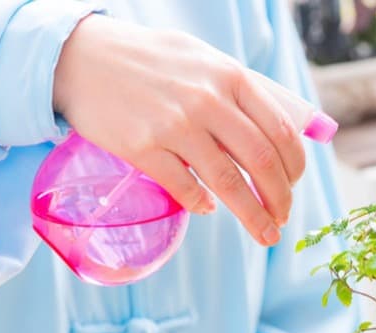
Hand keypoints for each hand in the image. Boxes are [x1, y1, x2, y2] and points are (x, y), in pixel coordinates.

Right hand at [53, 15, 305, 245]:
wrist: (81, 56)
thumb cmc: (151, 61)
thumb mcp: (204, 61)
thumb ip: (240, 93)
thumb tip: (278, 134)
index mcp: (231, 77)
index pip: (280, 131)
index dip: (294, 167)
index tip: (292, 186)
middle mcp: (208, 100)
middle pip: (261, 163)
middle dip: (280, 200)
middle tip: (281, 220)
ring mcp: (175, 125)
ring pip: (229, 184)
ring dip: (253, 216)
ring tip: (264, 234)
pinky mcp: (142, 147)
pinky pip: (185, 189)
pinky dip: (202, 205)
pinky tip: (207, 208)